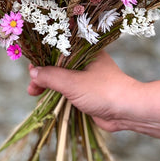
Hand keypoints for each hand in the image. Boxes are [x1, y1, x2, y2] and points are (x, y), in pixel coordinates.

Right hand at [27, 51, 141, 131]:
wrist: (128, 111)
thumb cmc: (103, 91)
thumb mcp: (73, 82)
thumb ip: (51, 77)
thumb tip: (33, 72)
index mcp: (85, 51)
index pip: (59, 49)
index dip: (43, 57)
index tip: (31, 66)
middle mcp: (86, 62)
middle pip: (58, 65)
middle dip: (43, 74)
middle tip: (31, 86)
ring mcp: (87, 78)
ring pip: (62, 79)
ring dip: (48, 86)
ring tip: (34, 93)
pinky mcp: (88, 93)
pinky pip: (68, 91)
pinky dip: (57, 95)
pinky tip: (46, 99)